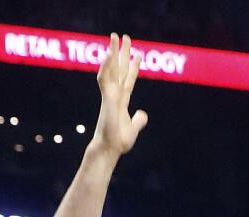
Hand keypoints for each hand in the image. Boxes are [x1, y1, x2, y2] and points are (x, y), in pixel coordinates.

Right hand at [91, 33, 147, 156]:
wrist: (109, 149)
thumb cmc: (118, 141)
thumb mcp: (133, 129)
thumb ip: (138, 120)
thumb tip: (142, 114)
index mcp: (122, 101)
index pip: (128, 79)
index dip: (133, 67)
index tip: (138, 54)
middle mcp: (115, 95)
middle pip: (119, 69)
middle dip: (122, 52)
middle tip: (124, 36)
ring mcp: (110, 95)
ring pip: (111, 69)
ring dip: (112, 52)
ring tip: (115, 36)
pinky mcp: (107, 99)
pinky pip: (105, 79)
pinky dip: (106, 66)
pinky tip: (109, 54)